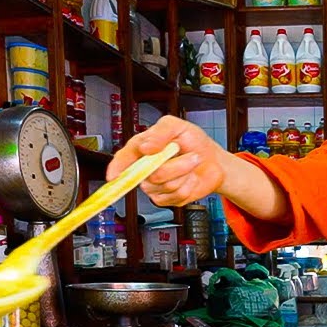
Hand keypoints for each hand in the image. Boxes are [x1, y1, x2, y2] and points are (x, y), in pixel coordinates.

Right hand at [107, 116, 227, 206]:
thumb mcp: (178, 126)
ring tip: (191, 163)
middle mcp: (144, 168)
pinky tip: (190, 179)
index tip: (114, 176)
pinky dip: (189, 186)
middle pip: (148, 174)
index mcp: (141, 148)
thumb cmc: (193, 142)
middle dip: (174, 165)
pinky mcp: (165, 199)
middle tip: (188, 154)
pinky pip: (175, 196)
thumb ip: (160, 132)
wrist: (213, 162)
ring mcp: (154, 185)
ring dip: (185, 172)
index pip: (123, 158)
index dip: (117, 167)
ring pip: (165, 185)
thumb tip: (145, 147)